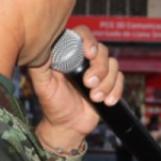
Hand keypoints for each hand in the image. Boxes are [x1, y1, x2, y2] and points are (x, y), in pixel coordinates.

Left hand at [27, 26, 122, 151]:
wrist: (68, 126)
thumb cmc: (52, 104)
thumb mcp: (42, 86)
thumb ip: (40, 67)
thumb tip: (43, 49)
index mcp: (68, 55)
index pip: (81, 35)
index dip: (89, 40)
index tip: (89, 54)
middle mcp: (84, 59)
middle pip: (102, 49)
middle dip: (99, 68)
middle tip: (89, 84)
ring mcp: (98, 70)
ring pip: (113, 64)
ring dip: (107, 83)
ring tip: (95, 98)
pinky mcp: (109, 82)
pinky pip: (120, 78)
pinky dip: (116, 90)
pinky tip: (107, 102)